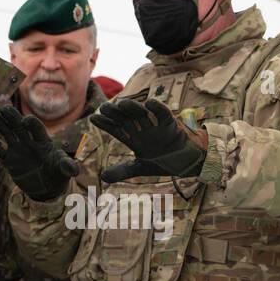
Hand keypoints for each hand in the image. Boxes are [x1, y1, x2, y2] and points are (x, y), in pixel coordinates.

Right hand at [0, 107, 79, 200]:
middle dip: (12, 117)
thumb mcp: (64, 170)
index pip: (36, 128)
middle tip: (3, 108)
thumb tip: (74, 170)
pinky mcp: (9, 160)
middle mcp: (29, 141)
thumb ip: (68, 167)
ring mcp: (18, 149)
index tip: (25, 122)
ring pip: (6, 133)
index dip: (31, 123)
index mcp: (43, 141)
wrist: (48, 187)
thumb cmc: (58, 174)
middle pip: (19, 125)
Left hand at [90, 98, 206, 182]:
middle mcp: (142, 130)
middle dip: (115, 113)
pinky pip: (163, 114)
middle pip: (126, 118)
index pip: (117, 129)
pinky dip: (158, 108)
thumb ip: (122, 171)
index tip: (93, 118)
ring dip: (132, 108)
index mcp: (134, 139)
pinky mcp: (170, 125)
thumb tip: (103, 177)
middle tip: (104, 108)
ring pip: (141, 114)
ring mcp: (155, 126)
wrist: (186, 163)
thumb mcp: (140, 168)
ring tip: (121, 104)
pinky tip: (150, 103)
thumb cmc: (163, 162)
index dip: (105, 124)